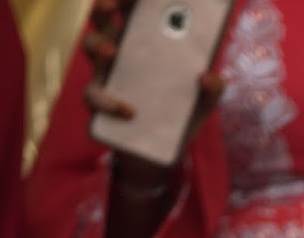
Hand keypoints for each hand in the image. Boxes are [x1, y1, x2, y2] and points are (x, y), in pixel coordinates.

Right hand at [82, 0, 225, 160]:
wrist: (158, 157)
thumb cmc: (179, 116)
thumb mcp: (202, 103)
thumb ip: (213, 89)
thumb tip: (207, 77)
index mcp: (146, 42)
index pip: (134, 8)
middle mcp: (122, 50)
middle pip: (105, 18)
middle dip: (104, 6)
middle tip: (110, 5)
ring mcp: (107, 74)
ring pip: (91, 47)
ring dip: (98, 44)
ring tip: (112, 52)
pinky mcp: (99, 104)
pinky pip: (94, 95)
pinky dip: (108, 101)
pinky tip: (127, 110)